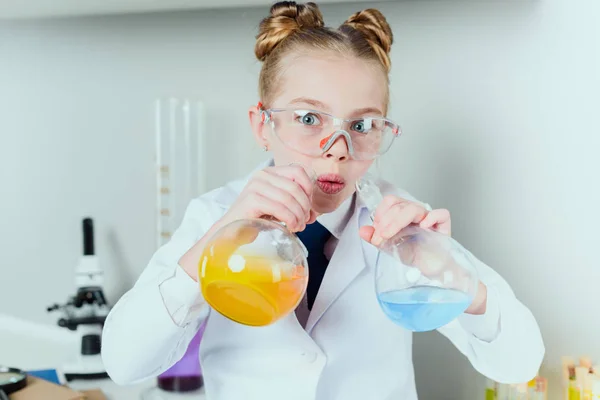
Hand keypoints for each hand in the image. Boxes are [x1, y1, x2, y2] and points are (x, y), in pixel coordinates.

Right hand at [217, 164, 317, 232]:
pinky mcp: (252, 200)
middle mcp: (262, 176)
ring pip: (290, 199)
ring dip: (299, 216)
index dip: (309, 189)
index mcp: (269, 173)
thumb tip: (314, 212)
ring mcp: (255, 186)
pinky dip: (291, 219)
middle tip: (305, 221)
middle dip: (305, 207)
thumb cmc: (255, 220)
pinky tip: (291, 228)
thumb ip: (294, 202)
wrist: (231, 232)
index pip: (299, 171)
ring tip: (298, 227)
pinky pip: (280, 208)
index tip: (308, 207)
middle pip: (296, 187)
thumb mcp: (277, 206)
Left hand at [357, 195, 487, 315]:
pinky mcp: (443, 226)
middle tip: (380, 237)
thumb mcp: (389, 246)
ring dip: (397, 221)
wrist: (429, 268)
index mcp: (402, 213)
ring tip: (389, 235)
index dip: (381, 213)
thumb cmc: (412, 253)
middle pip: (399, 205)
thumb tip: (363, 230)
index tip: (376, 231)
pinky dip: (431, 217)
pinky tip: (422, 227)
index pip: (390, 201)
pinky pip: (441, 214)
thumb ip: (375, 238)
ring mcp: (429, 217)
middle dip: (385, 221)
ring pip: (414, 208)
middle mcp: (415, 212)